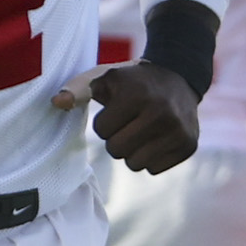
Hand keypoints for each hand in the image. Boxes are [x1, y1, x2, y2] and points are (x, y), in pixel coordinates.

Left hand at [61, 60, 199, 173]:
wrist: (178, 76)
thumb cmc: (133, 81)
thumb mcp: (105, 78)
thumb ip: (78, 90)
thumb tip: (56, 103)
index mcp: (137, 95)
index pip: (102, 131)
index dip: (105, 122)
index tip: (118, 109)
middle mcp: (161, 113)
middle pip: (117, 151)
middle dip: (117, 139)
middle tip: (129, 122)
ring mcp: (178, 131)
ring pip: (135, 164)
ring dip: (132, 151)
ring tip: (142, 130)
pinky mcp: (189, 145)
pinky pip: (154, 169)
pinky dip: (151, 157)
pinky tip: (157, 137)